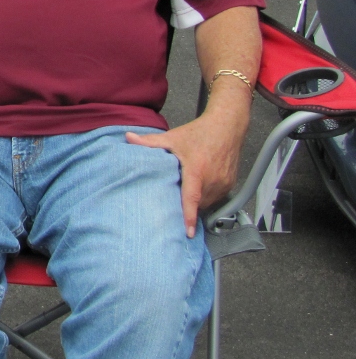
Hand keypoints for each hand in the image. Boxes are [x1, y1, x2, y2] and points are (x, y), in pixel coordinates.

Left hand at [125, 107, 247, 237]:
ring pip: (208, 203)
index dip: (189, 217)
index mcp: (197, 169)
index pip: (192, 198)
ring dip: (197, 202)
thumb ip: (149, 141)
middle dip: (186, 206)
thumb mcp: (172, 137)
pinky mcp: (231, 184)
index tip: (187, 233)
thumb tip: (127, 138)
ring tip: (185, 193)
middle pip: (198, 203)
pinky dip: (207, 197)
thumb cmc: (199, 132)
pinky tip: (198, 188)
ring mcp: (224, 183)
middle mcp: (213, 179)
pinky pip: (217, 198)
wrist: (227, 126)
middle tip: (171, 203)